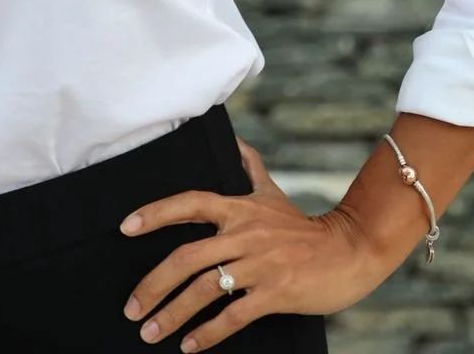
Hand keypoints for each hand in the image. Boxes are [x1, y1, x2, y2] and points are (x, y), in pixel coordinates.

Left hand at [120, 138, 382, 349]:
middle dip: (153, 284)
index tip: (125, 227)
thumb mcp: (273, 192)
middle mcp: (244, 233)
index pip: (190, 203)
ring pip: (204, 289)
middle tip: (131, 308)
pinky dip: (208, 333)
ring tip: (150, 332)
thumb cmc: (305, 226)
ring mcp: (259, 264)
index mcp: (239, 208)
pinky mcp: (275, 293)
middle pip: (187, 256)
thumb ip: (250, 166)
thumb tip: (233, 140)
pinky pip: (233, 315)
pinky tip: (189, 346)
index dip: (156, 213)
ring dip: (173, 313)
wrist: (348, 251)